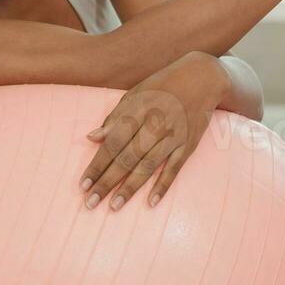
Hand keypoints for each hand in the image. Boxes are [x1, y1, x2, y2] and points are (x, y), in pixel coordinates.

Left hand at [79, 52, 228, 210]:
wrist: (202, 78)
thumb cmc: (163, 85)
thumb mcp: (135, 94)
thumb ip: (114, 118)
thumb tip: (91, 138)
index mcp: (137, 110)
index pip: (112, 143)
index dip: (97, 164)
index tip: (83, 184)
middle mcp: (154, 124)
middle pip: (126, 158)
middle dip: (107, 182)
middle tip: (90, 203)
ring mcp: (173, 136)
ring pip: (148, 166)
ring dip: (130, 188)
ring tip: (114, 206)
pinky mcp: (188, 144)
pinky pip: (174, 168)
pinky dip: (163, 185)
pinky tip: (151, 202)